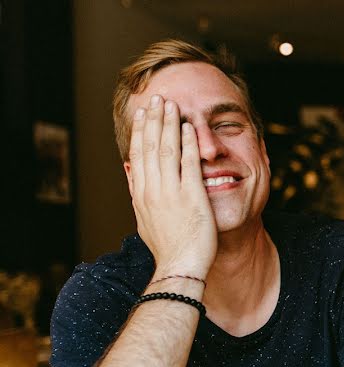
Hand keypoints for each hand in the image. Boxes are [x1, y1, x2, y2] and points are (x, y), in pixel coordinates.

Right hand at [128, 95, 216, 277]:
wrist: (179, 268)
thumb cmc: (167, 248)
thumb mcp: (144, 220)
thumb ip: (137, 193)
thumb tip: (129, 170)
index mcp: (141, 194)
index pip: (138, 154)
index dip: (140, 130)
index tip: (142, 112)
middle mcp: (153, 190)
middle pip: (151, 146)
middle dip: (153, 119)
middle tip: (157, 98)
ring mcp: (171, 193)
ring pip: (167, 149)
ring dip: (169, 124)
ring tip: (171, 104)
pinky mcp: (192, 197)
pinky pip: (189, 164)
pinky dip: (188, 143)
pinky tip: (189, 127)